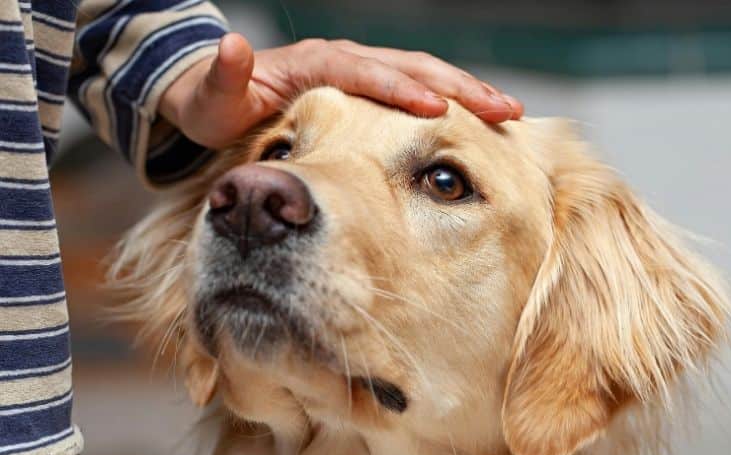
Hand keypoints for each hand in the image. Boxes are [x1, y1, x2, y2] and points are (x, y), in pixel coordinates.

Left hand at [159, 34, 523, 148]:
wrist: (219, 98)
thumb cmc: (217, 106)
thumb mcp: (212, 98)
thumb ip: (223, 78)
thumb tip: (232, 45)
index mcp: (318, 62)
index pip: (370, 73)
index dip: (403, 90)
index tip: (438, 110)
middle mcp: (346, 59)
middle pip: (412, 67)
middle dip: (459, 87)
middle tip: (503, 110)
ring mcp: (361, 70)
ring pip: (423, 74)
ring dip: (465, 92)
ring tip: (505, 113)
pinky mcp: (368, 87)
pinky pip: (416, 89)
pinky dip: (449, 101)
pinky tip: (475, 120)